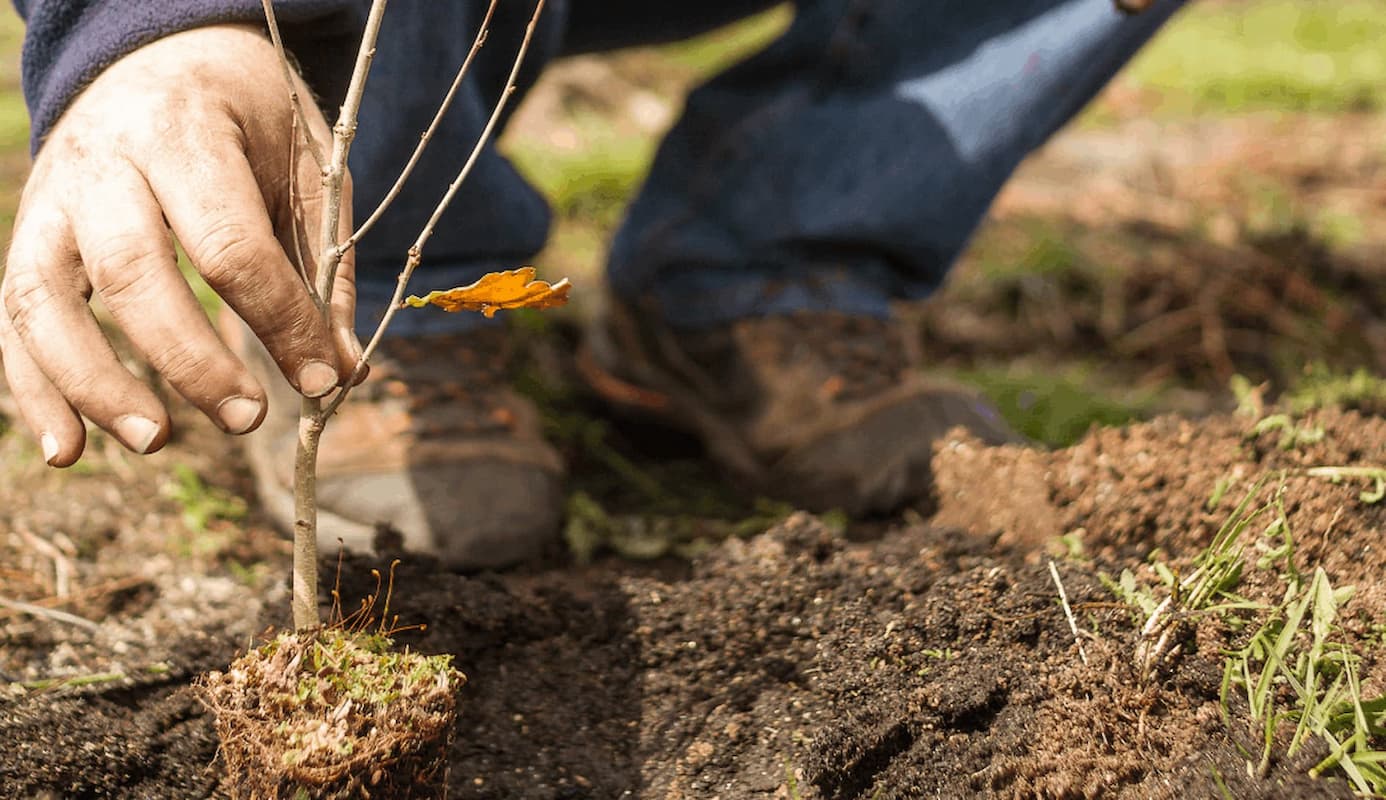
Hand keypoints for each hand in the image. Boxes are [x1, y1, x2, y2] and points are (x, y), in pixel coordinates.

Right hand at [0, 24, 357, 466]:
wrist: (163, 52)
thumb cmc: (249, 118)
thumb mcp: (306, 169)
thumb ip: (325, 269)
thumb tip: (345, 372)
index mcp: (186, 135)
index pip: (230, 244)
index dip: (280, 320)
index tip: (322, 379)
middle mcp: (103, 164)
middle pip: (133, 272)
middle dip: (192, 359)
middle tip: (250, 417)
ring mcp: (51, 200)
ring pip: (44, 300)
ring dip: (95, 383)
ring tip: (156, 440)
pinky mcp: (27, 236)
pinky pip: (11, 320)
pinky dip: (32, 390)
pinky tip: (69, 449)